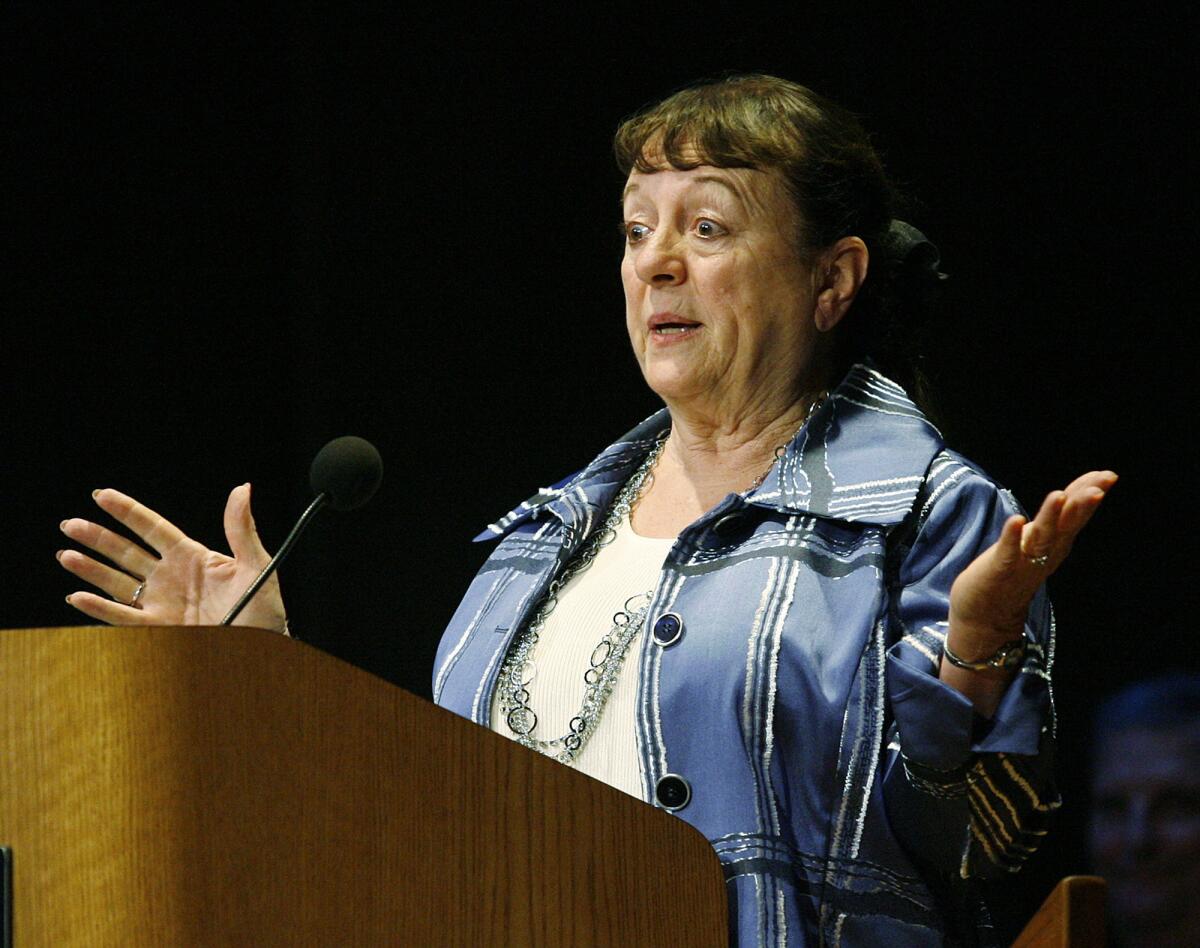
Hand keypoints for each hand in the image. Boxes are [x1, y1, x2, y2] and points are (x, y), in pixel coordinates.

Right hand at [58, 484, 286, 630]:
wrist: (263, 647)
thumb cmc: (263, 607)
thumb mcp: (257, 564)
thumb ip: (242, 529)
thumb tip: (241, 489)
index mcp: (192, 557)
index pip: (153, 528)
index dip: (127, 512)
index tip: (102, 495)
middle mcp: (171, 577)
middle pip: (126, 552)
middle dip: (98, 538)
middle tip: (70, 524)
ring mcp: (161, 603)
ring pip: (118, 582)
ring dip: (91, 570)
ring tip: (66, 555)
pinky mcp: (158, 629)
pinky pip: (124, 617)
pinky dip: (100, 608)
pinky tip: (78, 596)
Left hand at [942, 470, 1116, 713]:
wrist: (984, 620)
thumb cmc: (1010, 575)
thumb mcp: (1037, 545)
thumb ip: (1052, 523)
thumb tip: (1070, 494)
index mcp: (1053, 547)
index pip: (1074, 516)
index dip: (1088, 494)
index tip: (1108, 476)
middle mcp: (1043, 555)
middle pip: (1066, 528)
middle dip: (1081, 506)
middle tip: (1100, 487)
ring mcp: (1022, 564)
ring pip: (1041, 539)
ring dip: (1050, 517)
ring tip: (1059, 495)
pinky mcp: (998, 572)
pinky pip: (1007, 554)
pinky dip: (1012, 538)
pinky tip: (1017, 520)